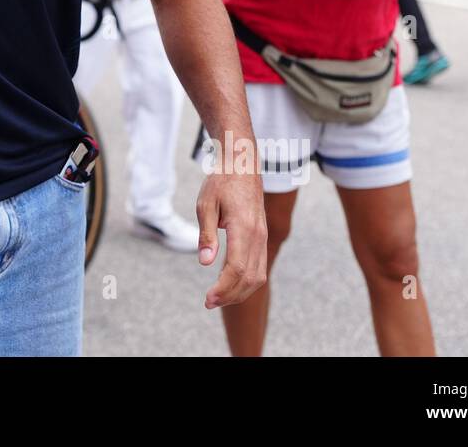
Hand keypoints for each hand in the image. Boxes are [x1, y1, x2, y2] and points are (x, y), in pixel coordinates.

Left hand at [195, 159, 267, 308]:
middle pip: (249, 277)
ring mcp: (262, 237)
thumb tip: (205, 263)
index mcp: (243, 227)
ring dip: (240, 292)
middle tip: (209, 302)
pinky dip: (248, 282)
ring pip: (258, 275)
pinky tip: (232, 286)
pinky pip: (260, 267)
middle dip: (230, 295)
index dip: (223, 287)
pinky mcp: (262, 237)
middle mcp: (257, 235)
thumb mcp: (205, 204)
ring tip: (218, 298)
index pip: (236, 268)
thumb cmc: (220, 182)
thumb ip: (206, 234)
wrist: (242, 165)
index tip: (208, 298)